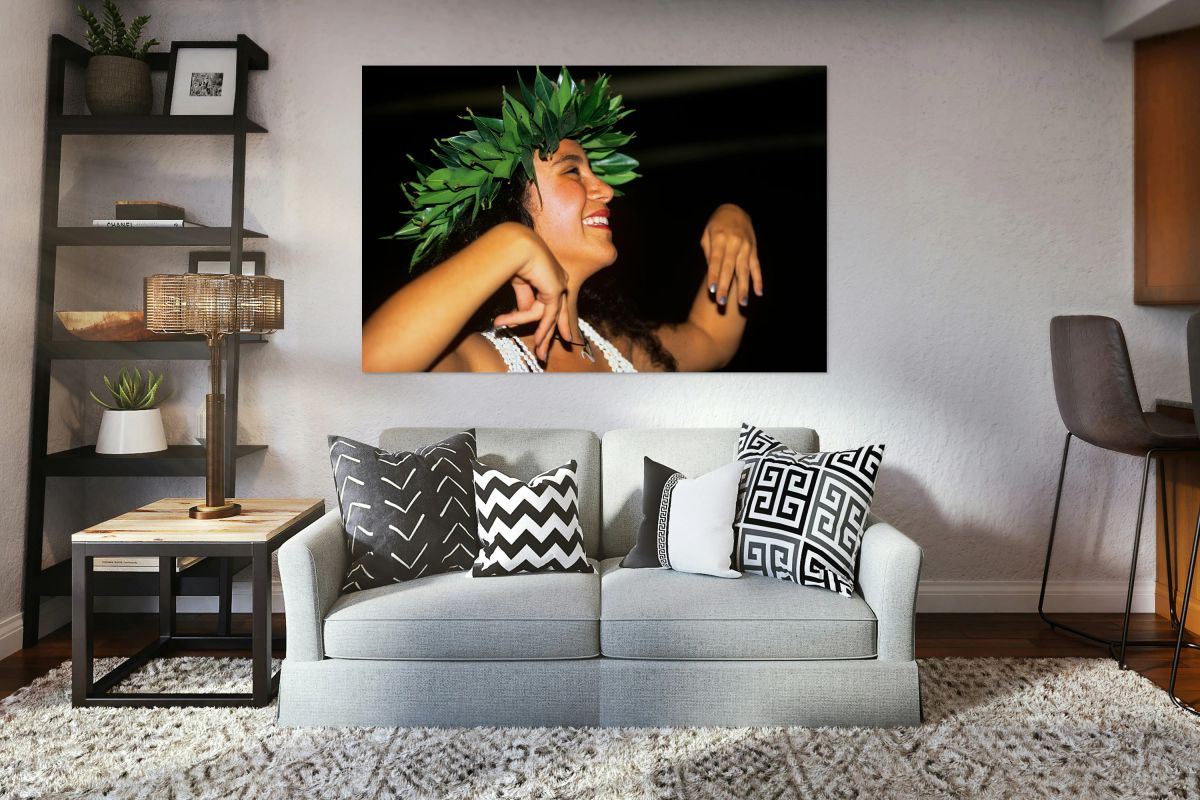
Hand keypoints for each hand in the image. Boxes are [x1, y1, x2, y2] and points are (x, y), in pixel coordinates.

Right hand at [491, 226, 572, 360]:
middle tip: (545, 354)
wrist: (514, 246)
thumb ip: (525, 299)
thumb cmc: (512, 257)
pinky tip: (539, 341)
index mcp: (552, 274)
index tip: (544, 337)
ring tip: (538, 353)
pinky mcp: (556, 289)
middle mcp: (560, 279)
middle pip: (558, 313)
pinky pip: (549, 315)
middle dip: (551, 334)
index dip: (550, 321)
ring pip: (550, 317)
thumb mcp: (519, 283)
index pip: (553, 303)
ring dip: (541, 335)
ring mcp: (560, 284)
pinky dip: (543, 329)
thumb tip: (524, 314)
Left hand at [701, 203, 761, 307]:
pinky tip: (759, 292)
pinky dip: (758, 280)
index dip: (713, 275)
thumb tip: (712, 274)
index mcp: (720, 238)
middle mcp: (734, 243)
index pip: (715, 260)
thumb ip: (709, 253)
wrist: (735, 210)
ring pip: (744, 270)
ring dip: (743, 287)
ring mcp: (746, 247)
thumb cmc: (716, 226)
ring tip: (742, 303)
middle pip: (729, 268)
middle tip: (722, 302)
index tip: (711, 290)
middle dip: (725, 286)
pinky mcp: (754, 250)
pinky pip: (756, 267)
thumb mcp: (707, 235)